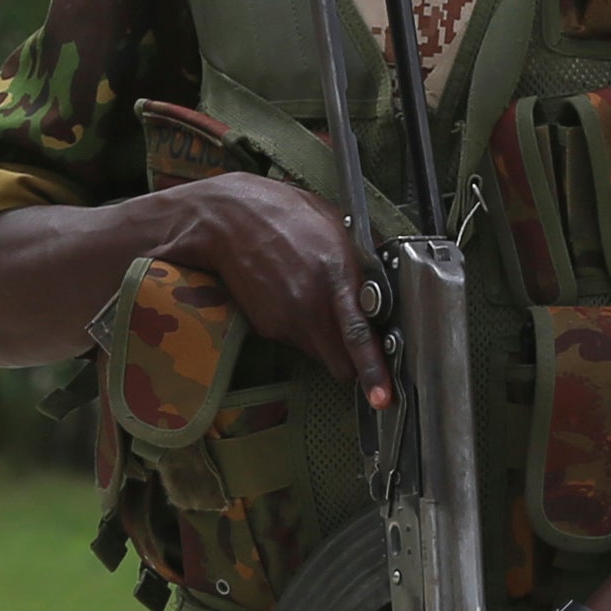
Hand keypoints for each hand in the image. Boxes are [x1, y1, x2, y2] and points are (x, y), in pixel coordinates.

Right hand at [163, 174, 391, 413]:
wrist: (229, 219)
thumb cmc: (283, 213)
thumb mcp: (335, 227)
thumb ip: (361, 261)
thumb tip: (381, 280)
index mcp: (334, 276)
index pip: (358, 336)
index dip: (373, 371)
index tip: (382, 396)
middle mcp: (309, 305)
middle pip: (339, 361)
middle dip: (351, 359)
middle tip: (354, 341)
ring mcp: (285, 320)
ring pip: (317, 352)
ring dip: (324, 339)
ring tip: (314, 300)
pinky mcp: (266, 326)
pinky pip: (295, 339)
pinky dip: (299, 328)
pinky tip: (292, 295)